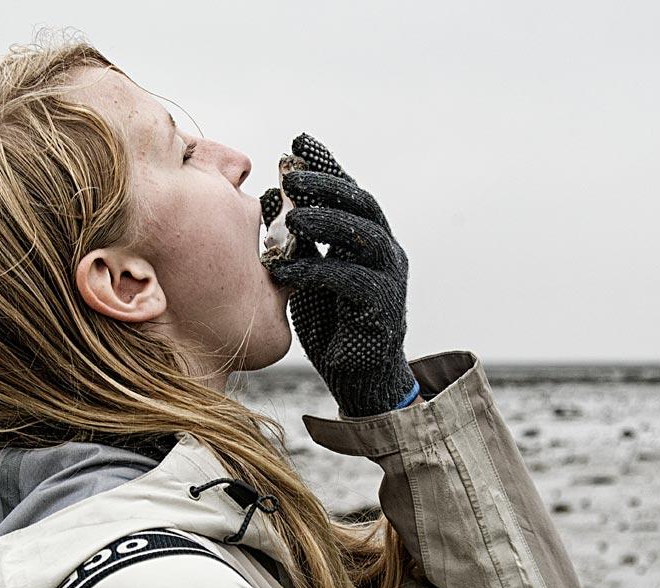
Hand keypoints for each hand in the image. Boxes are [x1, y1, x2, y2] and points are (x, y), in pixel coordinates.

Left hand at [261, 134, 415, 415]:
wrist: (356, 374)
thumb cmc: (331, 319)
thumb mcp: (306, 270)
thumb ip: (296, 237)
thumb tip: (270, 195)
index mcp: (367, 236)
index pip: (349, 191)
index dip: (327, 165)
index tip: (299, 142)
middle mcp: (384, 251)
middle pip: (362, 204)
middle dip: (327, 185)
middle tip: (290, 175)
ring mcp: (389, 278)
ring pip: (365, 237)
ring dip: (328, 221)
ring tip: (292, 217)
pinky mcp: (382, 309)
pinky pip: (352, 281)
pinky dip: (317, 270)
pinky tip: (283, 268)